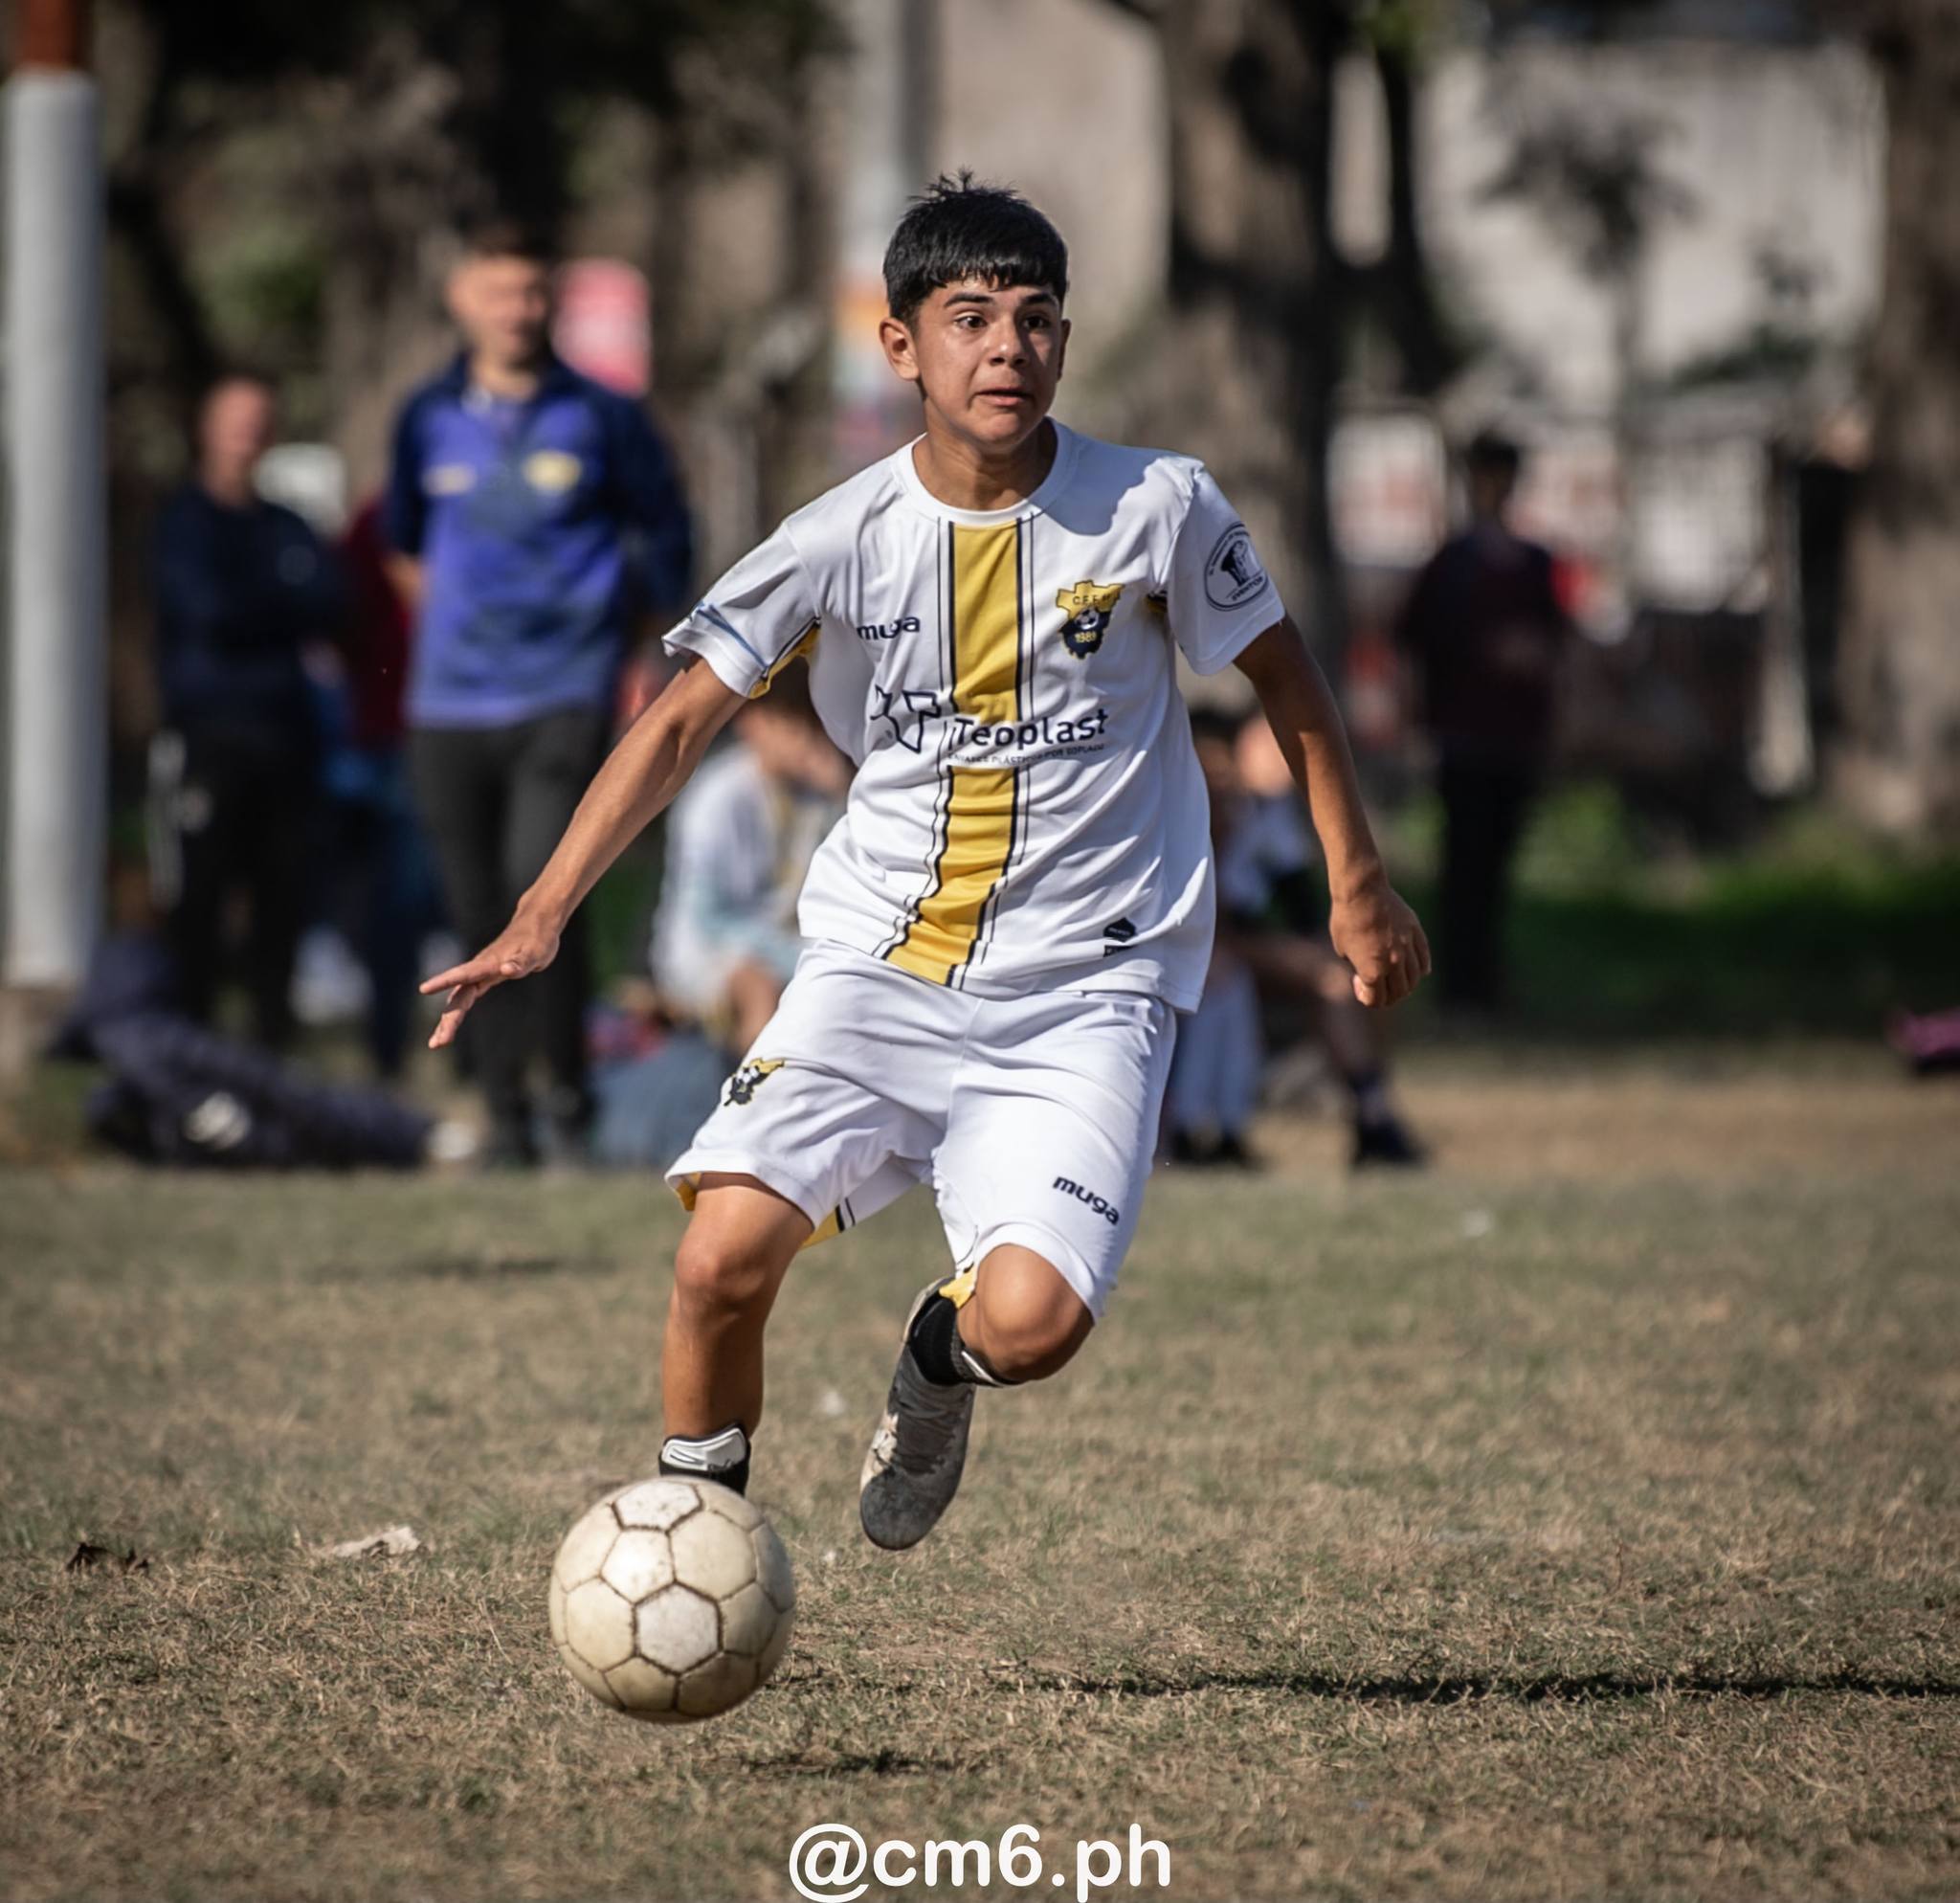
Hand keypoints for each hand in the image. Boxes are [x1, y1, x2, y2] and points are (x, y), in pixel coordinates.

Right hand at [419, 916, 561, 1049]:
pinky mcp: (486, 978)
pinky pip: (467, 998)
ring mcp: (480, 974)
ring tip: (437, 1043)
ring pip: (459, 1000)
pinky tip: (448, 1027)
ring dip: (448, 1020)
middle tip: (436, 1044)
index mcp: (489, 962)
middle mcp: (480, 969)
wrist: (536, 924)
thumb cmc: (537, 938)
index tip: (423, 989)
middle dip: (448, 1020)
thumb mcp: (535, 951)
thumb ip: (521, 961)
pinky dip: (457, 1013)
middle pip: (458, 997)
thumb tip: (507, 969)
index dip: (445, 981)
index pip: (464, 974)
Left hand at [1329, 874, 1430, 1008]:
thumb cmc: (1346, 919)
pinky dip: (1420, 969)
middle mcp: (1393, 963)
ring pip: (1414, 979)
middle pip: (1399, 992)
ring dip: (1405, 985)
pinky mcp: (1416, 933)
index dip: (1367, 998)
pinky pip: (1423, 959)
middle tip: (1378, 986)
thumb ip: (1358, 965)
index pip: (1377, 1001)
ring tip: (1395, 978)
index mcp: (1372, 971)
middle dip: (1387, 995)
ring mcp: (1407, 948)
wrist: (1361, 891)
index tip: (1359, 983)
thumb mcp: (1342, 949)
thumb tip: (1367, 973)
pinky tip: (1413, 969)